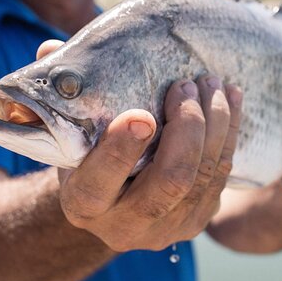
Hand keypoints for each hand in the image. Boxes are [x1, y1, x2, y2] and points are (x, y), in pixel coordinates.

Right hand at [36, 40, 242, 251]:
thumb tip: (50, 51)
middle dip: (187, 128)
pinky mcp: (199, 220)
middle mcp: (125, 227)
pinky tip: (230, 100)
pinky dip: (230, 134)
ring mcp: (168, 228)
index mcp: (82, 205)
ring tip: (211, 83)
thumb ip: (61, 94)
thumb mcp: (67, 132)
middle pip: (170, 182)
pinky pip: (222, 176)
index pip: (99, 184)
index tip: (142, 114)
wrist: (110, 204)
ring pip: (203, 177)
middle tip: (186, 85)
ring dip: (215, 124)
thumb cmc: (86, 154)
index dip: (120, 151)